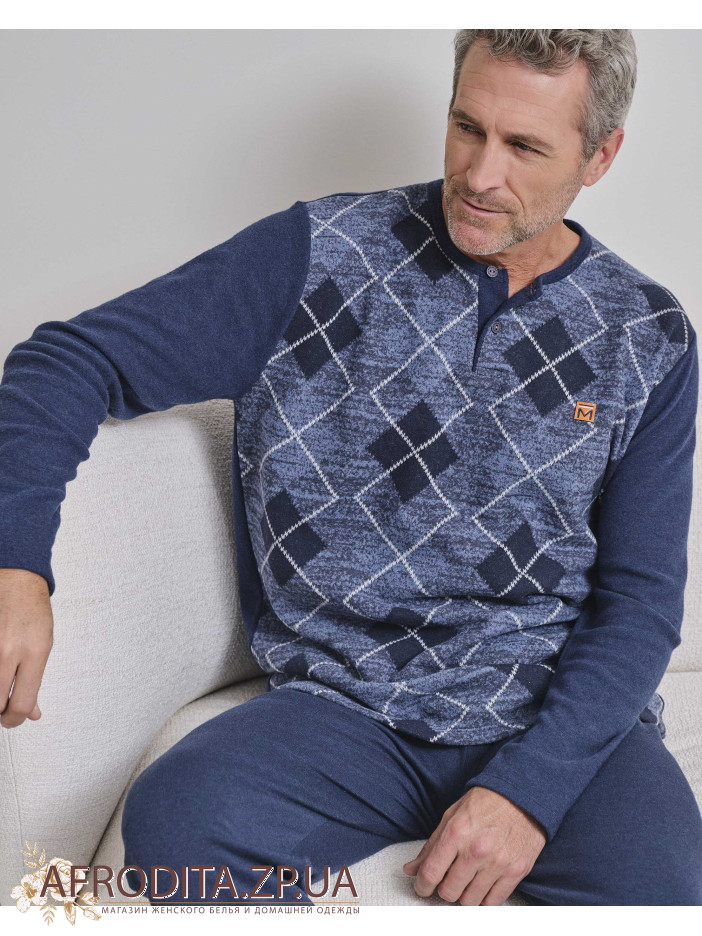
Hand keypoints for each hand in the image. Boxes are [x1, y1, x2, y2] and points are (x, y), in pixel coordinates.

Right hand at [0, 568, 52, 728]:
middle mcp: (9, 649)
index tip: (13, 720)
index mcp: (34, 652)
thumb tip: (32, 713)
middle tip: (2, 709)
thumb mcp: (43, 645)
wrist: (16, 579)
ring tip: (1, 688)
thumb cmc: (32, 610)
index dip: (14, 720)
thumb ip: (35, 681)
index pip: (21, 703)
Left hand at [403, 785, 546, 905]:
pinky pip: (494, 903)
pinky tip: (482, 886)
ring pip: (470, 901)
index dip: (422, 885)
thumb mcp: (452, 815)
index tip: (423, 887)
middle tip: (448, 880)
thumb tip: (412, 869)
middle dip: (444, 889)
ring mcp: (498, 863)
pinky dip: (485, 899)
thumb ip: (431, 845)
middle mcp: (476, 850)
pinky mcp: (516, 871)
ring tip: (467, 881)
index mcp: (456, 832)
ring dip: (464, 895)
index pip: (430, 873)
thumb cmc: (485, 802)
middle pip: (449, 892)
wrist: (521, 795)